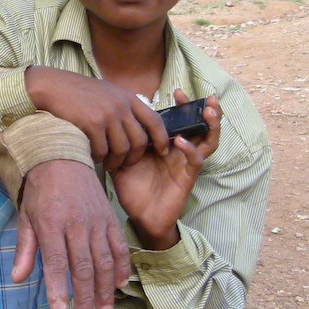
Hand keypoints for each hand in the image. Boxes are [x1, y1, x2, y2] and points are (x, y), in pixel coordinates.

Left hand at [13, 160, 129, 308]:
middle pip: (83, 266)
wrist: (62, 157)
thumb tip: (17, 279)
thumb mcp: (25, 217)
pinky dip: (122, 267)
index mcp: (51, 224)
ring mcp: (96, 221)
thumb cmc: (39, 191)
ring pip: (104, 260)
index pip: (56, 261)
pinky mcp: (110, 218)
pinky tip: (121, 284)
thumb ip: (24, 249)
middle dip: (85, 296)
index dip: (59, 287)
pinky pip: (119, 246)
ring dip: (105, 288)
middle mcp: (76, 224)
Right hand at [24, 67, 169, 171]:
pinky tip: (93, 156)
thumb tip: (136, 126)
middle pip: (139, 140)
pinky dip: (99, 158)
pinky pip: (102, 150)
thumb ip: (122, 106)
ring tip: (107, 164)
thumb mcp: (107, 92)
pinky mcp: (92, 124)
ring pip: (121, 149)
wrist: (52, 87)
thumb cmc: (78, 92)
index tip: (162, 150)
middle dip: (134, 157)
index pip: (155, 121)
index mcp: (128, 98)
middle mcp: (121, 106)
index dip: (162, 139)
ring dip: (115, 161)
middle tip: (125, 164)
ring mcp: (107, 115)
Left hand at [110, 93, 221, 249]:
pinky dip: (190, 149)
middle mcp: (178, 151)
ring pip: (207, 140)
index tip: (174, 91)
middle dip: (202, 109)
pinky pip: (195, 160)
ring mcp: (185, 163)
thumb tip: (97, 129)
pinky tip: (181, 141)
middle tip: (200, 95)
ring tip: (208, 110)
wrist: (141, 217)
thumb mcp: (120, 163)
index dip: (180, 106)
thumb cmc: (133, 190)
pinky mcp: (187, 177)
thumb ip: (115, 146)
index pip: (177, 121)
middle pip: (198, 126)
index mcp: (164, 145)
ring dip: (210, 125)